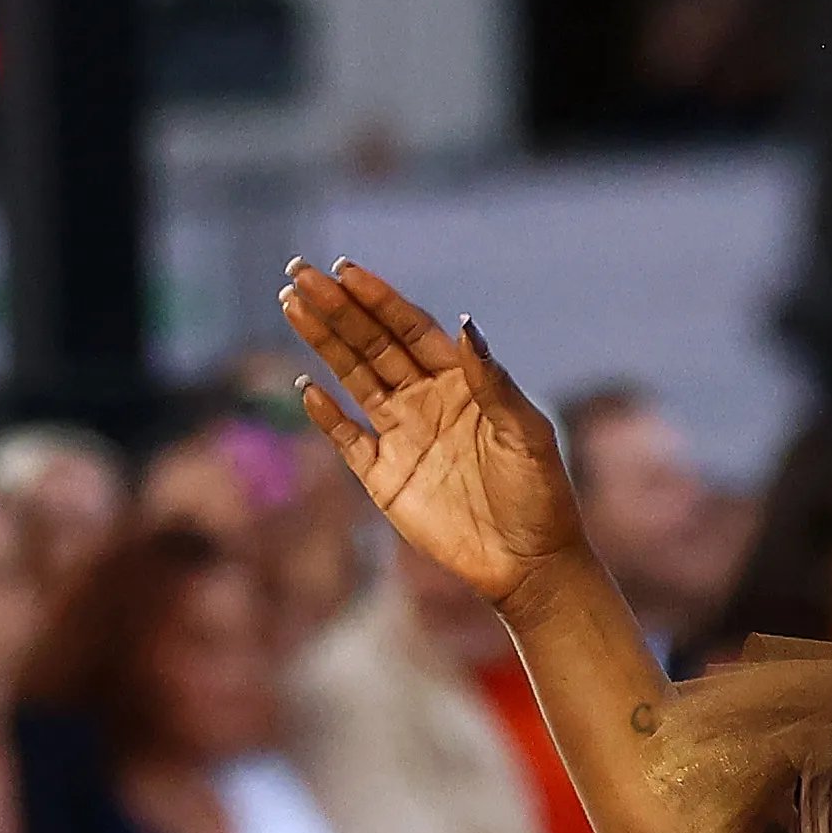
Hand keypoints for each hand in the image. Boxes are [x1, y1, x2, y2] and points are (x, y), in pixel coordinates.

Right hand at [275, 261, 585, 610]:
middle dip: (337, 308)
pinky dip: (326, 415)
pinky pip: (347, 438)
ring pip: (353, 379)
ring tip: (292, 306)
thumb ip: (493, 381)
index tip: (344, 270)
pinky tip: (306, 387)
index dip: (377, 298)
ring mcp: (401, 437)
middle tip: (300, 273)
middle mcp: (426, 400)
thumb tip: (465, 325)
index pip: (409, 328)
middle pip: (372, 344)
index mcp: (461, 381)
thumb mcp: (526, 433)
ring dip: (323, 344)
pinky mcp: (383, 478)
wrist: (528, 562)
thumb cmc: (539, 494)